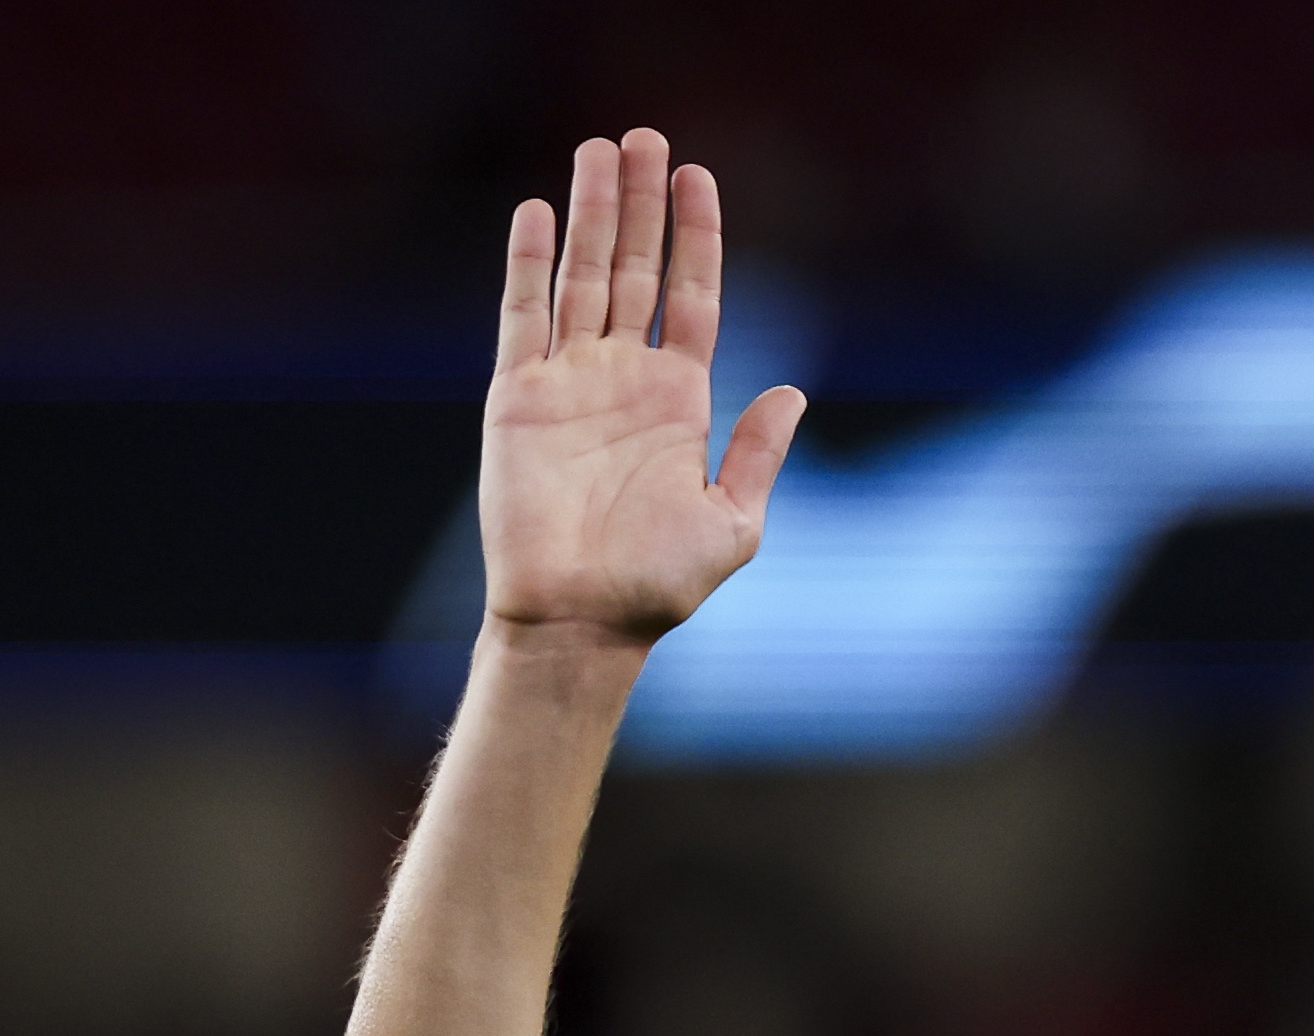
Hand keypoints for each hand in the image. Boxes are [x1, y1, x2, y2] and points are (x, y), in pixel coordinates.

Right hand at [481, 129, 806, 648]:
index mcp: (679, 402)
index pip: (692, 296)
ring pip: (583, 277)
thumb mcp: (733, 522)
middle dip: (642, 204)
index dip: (696, 236)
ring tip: (600, 149)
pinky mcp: (518, 396)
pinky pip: (524, 315)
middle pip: (636, 269)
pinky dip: (531, 263)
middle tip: (645, 136)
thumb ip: (757, 454)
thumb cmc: (658, 586)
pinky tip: (541, 212)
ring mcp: (570, 382)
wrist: (581, 620)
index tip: (698, 175)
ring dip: (592, 213)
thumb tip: (794, 392)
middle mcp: (624, 380)